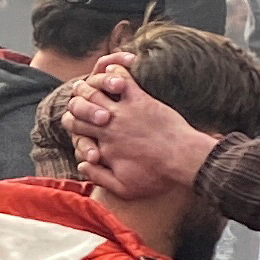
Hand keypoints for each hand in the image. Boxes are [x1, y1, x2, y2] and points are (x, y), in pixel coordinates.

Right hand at [63, 56, 219, 200]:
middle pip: (79, 106)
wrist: (184, 161)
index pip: (75, 128)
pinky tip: (117, 75)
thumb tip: (81, 166)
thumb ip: (99, 177)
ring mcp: (123, 111)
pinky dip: (117, 71)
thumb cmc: (156, 176)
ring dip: (95, 86)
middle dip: (79, 102)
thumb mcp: (124, 188)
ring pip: (95, 90)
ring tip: (98, 87)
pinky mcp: (141, 100)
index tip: (84, 125)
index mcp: (102, 145)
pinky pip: (122, 78)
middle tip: (87, 100)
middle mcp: (108, 126)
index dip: (75, 124)